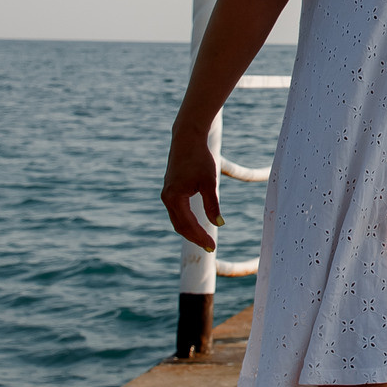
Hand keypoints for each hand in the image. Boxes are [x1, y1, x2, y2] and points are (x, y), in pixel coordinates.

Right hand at [161, 124, 222, 249]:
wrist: (187, 138)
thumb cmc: (199, 159)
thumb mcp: (209, 183)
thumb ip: (212, 205)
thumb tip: (219, 224)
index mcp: (174, 198)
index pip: (188, 225)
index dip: (200, 237)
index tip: (212, 247)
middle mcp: (167, 198)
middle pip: (179, 226)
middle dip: (194, 237)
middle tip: (210, 247)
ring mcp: (167, 193)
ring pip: (177, 219)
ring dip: (189, 230)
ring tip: (204, 239)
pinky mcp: (170, 189)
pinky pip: (176, 211)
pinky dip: (186, 220)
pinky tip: (196, 223)